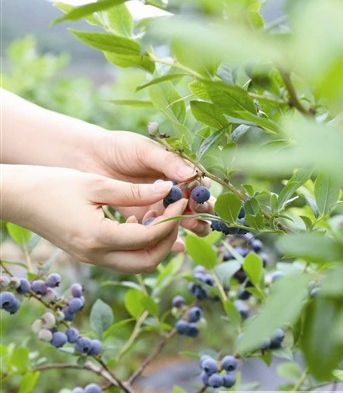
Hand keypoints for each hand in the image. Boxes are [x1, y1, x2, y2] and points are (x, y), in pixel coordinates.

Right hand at [1, 165, 188, 272]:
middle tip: (175, 213)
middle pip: (148, 262)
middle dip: (169, 239)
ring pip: (136, 264)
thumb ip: (134, 191)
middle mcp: (96, 256)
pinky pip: (122, 258)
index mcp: (99, 238)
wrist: (18, 198)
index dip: (171, 219)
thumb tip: (168, 190)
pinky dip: (138, 245)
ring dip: (155, 244)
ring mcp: (91, 259)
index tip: (181, 199)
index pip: (149, 237)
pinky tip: (138, 219)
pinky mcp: (88, 254)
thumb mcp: (96, 184)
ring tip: (159, 214)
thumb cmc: (53, 185)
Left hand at [88, 130, 213, 235]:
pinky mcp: (145, 219)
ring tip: (183, 224)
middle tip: (192, 213)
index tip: (195, 198)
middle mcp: (174, 190)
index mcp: (178, 170)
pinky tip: (176, 244)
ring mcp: (161, 206)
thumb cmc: (119, 148)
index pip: (199, 185)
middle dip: (200, 213)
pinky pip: (162, 233)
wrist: (90, 158)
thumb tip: (192, 175)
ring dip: (189, 226)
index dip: (201, 194)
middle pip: (198, 207)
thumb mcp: (144, 150)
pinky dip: (172, 240)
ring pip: (185, 222)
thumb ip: (167, 162)